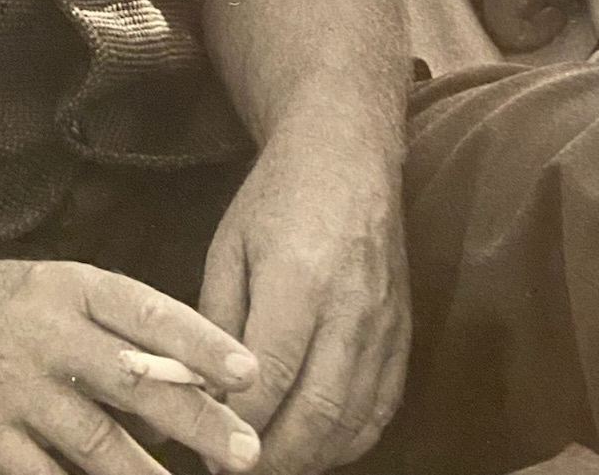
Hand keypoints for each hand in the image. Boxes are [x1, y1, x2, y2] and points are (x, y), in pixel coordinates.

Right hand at [0, 249, 261, 474]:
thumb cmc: (16, 301)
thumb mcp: (73, 289)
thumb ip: (129, 329)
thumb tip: (203, 378)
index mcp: (80, 289)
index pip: (151, 313)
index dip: (202, 343)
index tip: (250, 373)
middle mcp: (53, 335)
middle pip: (132, 381)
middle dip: (194, 421)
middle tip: (246, 451)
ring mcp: (17, 388)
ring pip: (93, 440)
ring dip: (147, 474)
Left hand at [199, 120, 410, 474]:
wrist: (347, 155)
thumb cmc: (276, 197)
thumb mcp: (227, 248)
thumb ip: (214, 321)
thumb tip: (195, 394)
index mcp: (298, 279)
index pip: (268, 379)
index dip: (236, 427)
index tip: (206, 450)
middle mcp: (349, 308)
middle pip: (314, 414)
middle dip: (271, 458)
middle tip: (236, 470)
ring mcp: (384, 324)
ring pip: (351, 421)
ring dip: (308, 458)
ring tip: (270, 464)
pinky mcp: (403, 333)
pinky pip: (381, 409)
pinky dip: (348, 441)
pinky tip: (316, 446)